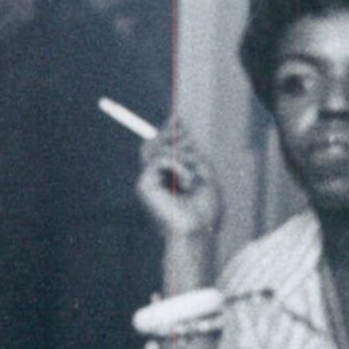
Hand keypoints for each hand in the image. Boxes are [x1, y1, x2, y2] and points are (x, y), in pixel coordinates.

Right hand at [134, 118, 223, 248]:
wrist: (198, 231)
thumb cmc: (205, 210)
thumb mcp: (205, 173)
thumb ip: (191, 152)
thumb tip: (179, 129)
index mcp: (169, 178)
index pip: (161, 147)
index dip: (167, 130)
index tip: (177, 118)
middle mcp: (156, 179)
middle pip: (152, 144)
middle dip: (169, 134)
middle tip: (183, 128)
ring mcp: (148, 181)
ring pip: (155, 149)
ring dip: (181, 153)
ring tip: (194, 171)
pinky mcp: (144, 185)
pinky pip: (159, 159)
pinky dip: (178, 165)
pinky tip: (187, 181)